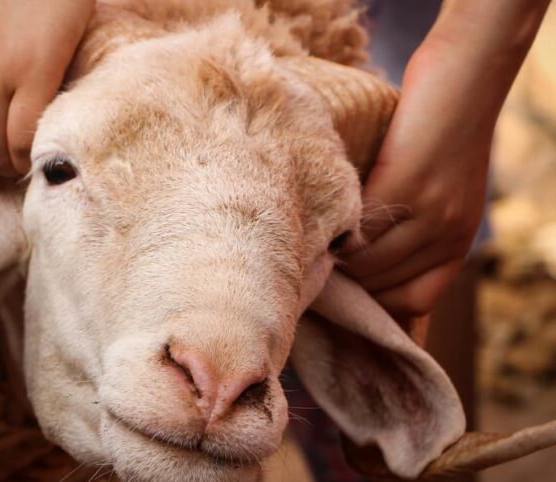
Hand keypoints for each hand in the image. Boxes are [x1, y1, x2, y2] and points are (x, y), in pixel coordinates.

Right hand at [343, 1, 547, 317]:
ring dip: (335, 259)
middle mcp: (449, 236)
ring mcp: (430, 213)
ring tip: (311, 247)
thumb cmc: (442, 132)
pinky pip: (360, 228)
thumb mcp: (440, 195)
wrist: (465, 79)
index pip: (414, 302)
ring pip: (366, 263)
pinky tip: (322, 219)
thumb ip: (411, 229)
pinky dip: (337, 230)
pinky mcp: (405, 185)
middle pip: (381, 285)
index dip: (377, 305)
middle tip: (314, 269)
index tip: (347, 292)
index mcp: (458, 243)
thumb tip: (356, 260)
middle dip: (347, 283)